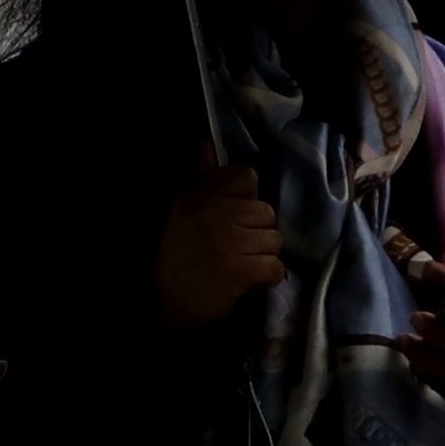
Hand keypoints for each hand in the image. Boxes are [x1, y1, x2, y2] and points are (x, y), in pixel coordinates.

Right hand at [157, 165, 282, 328]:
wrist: (168, 303)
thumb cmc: (179, 254)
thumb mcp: (183, 209)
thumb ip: (202, 177)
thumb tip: (206, 142)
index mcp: (199, 194)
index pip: (247, 177)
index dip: (246, 199)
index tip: (234, 216)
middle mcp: (214, 213)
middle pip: (266, 211)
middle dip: (257, 231)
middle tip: (237, 246)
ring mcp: (227, 241)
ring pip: (274, 240)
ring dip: (263, 254)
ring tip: (242, 262)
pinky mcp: (239, 270)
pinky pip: (275, 266)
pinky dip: (268, 277)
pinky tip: (251, 280)